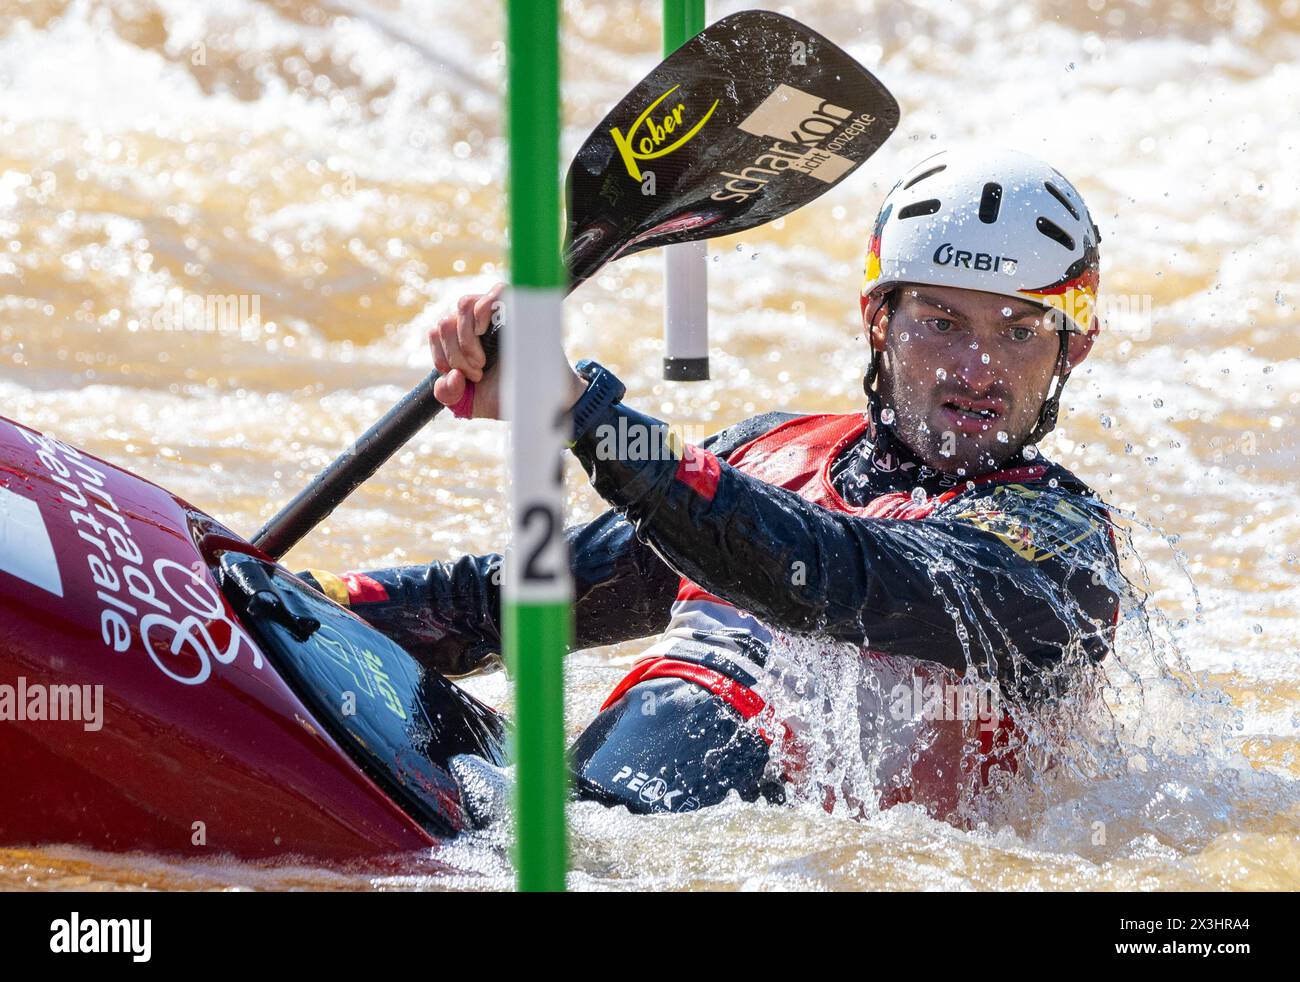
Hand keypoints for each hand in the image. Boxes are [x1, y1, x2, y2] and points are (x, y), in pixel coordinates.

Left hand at [429, 281, 588, 420]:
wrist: (541, 400)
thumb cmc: (509, 395)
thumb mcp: (469, 402)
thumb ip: (447, 394)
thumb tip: (451, 376)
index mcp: (464, 338)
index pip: (437, 331)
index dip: (441, 356)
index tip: (458, 378)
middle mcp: (478, 321)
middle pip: (446, 321)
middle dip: (456, 356)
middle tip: (477, 374)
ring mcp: (499, 311)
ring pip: (464, 305)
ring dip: (466, 340)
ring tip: (482, 362)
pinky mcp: (520, 307)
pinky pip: (495, 291)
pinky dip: (482, 310)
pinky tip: (484, 333)